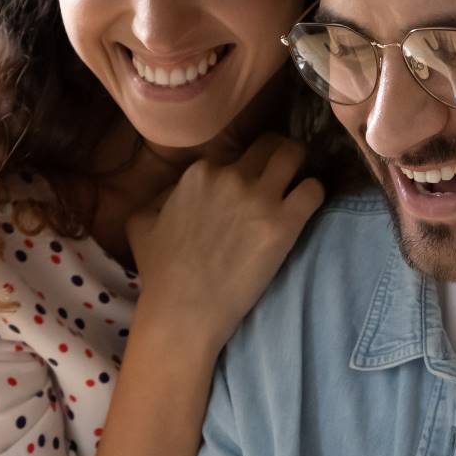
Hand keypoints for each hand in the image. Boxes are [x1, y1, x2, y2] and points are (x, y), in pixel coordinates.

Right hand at [125, 134, 323, 346]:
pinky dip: (315, 194)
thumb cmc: (160, 272)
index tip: (249, 182)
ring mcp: (259, 198)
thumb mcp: (141, 222)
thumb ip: (161, 196)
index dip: (246, 166)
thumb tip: (177, 191)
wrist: (183, 311)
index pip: (235, 153)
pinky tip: (307, 208)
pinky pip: (314, 189)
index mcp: (200, 172)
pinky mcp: (283, 224)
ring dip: (300, 165)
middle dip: (278, 154)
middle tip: (282, 173)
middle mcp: (231, 176)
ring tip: (299, 182)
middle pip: (269, 144)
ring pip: (294, 155)